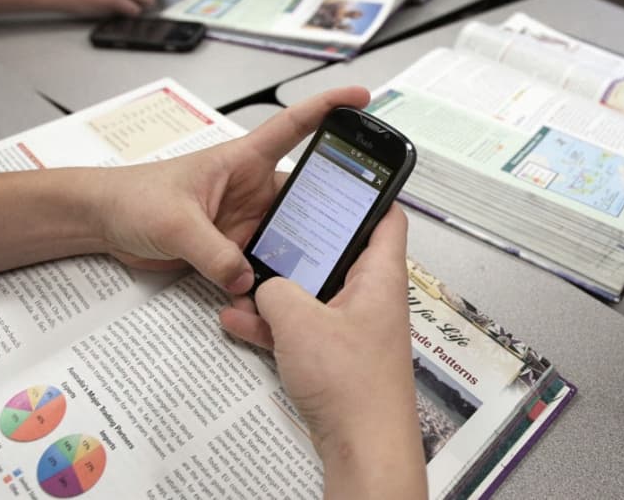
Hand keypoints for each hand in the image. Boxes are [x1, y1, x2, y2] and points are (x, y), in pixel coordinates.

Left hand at [95, 87, 369, 293]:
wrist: (102, 223)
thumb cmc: (132, 197)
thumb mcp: (174, 221)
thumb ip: (212, 251)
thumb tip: (247, 279)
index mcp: (242, 160)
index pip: (293, 126)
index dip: (328, 108)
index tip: (361, 98)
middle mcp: (251, 189)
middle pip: (304, 195)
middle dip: (330, 209)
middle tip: (357, 230)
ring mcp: (245, 220)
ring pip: (288, 235)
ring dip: (299, 252)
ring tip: (321, 272)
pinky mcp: (232, 248)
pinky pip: (263, 263)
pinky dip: (270, 279)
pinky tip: (280, 297)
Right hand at [220, 206, 427, 497]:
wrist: (362, 446)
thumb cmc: (354, 384)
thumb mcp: (300, 322)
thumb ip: (275, 292)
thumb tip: (264, 286)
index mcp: (380, 276)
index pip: (386, 218)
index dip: (366, 194)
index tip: (337, 178)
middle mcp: (370, 296)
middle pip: (337, 253)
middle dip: (299, 245)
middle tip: (269, 228)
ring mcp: (352, 326)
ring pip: (312, 292)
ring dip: (276, 289)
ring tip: (241, 280)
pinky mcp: (334, 355)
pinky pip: (301, 327)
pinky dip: (273, 324)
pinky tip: (237, 322)